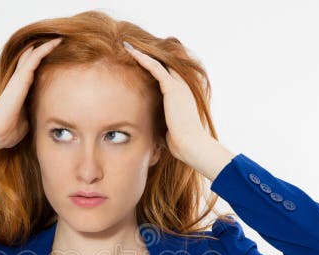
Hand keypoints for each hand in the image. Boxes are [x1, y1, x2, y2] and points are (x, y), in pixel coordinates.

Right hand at [0, 37, 63, 149]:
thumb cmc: (9, 130)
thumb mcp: (27, 121)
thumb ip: (34, 115)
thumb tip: (45, 119)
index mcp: (21, 91)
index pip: (32, 73)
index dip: (42, 64)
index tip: (56, 58)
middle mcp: (20, 81)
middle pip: (31, 60)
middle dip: (43, 51)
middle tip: (57, 41)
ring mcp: (20, 78)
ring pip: (34, 56)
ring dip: (47, 46)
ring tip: (59, 38)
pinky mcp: (21, 77)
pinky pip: (35, 58)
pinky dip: (45, 49)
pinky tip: (56, 42)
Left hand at [122, 41, 212, 165]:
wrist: (191, 144)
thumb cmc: (180, 141)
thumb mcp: (169, 128)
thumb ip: (162, 123)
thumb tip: (154, 132)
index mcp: (182, 95)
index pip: (168, 74)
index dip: (154, 66)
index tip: (140, 61)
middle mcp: (182, 87)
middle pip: (164, 64)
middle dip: (149, 55)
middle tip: (131, 47)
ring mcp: (178, 86)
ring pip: (158, 63)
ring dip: (142, 53)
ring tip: (127, 46)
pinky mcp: (172, 88)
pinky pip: (155, 68)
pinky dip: (142, 58)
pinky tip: (130, 52)